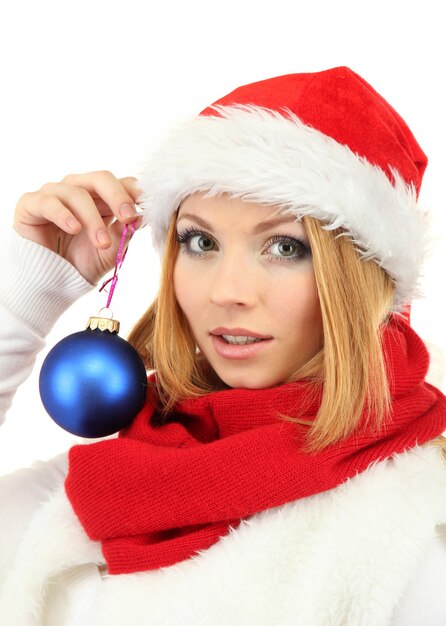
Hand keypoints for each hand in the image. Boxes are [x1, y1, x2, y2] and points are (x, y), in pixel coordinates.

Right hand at [14, 171, 142, 283]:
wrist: (52, 283)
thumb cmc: (82, 263)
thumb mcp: (109, 252)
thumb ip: (124, 233)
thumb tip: (141, 217)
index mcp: (101, 198)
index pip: (120, 183)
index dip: (134, 191)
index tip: (146, 205)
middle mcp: (78, 189)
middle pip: (101, 179)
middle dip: (118, 197)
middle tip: (128, 217)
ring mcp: (54, 194)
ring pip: (77, 193)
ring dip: (93, 219)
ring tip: (101, 243)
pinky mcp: (31, 204)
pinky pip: (48, 202)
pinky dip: (63, 214)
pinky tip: (74, 228)